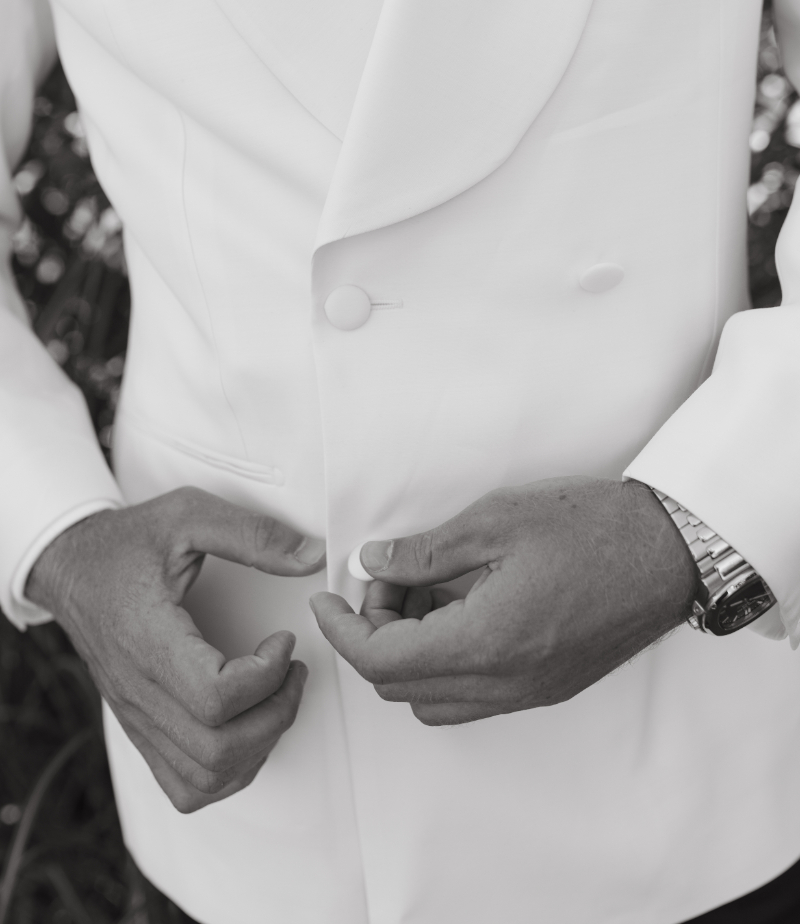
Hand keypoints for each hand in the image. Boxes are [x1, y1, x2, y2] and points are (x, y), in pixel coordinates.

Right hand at [27, 486, 325, 811]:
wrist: (70, 568)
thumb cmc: (124, 544)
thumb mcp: (187, 514)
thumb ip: (250, 533)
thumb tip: (309, 557)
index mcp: (148, 639)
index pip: (214, 697)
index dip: (265, 676)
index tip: (283, 640)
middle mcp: (139, 690)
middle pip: (217, 748)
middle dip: (276, 712)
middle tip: (292, 669)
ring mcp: (138, 716)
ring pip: (204, 777)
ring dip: (259, 744)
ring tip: (276, 695)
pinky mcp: (142, 727)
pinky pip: (186, 785)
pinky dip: (229, 770)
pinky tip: (249, 726)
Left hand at [311, 477, 695, 725]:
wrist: (670, 551)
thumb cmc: (592, 528)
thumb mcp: (495, 522)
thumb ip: (425, 553)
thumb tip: (374, 563)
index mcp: (486, 642)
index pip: (382, 661)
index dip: (342, 630)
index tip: (327, 599)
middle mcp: (504, 682)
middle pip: (401, 686)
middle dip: (375, 634)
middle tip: (388, 578)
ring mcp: (528, 692)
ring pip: (433, 700)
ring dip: (409, 653)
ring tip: (425, 591)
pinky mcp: (546, 687)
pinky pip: (472, 697)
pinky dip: (444, 662)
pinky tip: (460, 608)